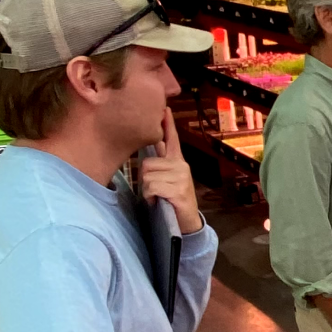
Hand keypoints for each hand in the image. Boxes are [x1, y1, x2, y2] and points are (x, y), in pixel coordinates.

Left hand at [139, 110, 202, 233]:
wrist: (185, 223)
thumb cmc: (171, 201)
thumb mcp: (166, 180)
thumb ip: (160, 166)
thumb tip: (152, 152)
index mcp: (178, 162)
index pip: (172, 139)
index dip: (167, 124)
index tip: (165, 108)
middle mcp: (182, 166)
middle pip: (147, 163)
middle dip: (146, 179)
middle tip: (155, 191)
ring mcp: (182, 178)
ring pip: (148, 176)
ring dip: (147, 190)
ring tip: (158, 197)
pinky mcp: (178, 190)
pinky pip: (152, 187)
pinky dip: (150, 197)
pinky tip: (159, 202)